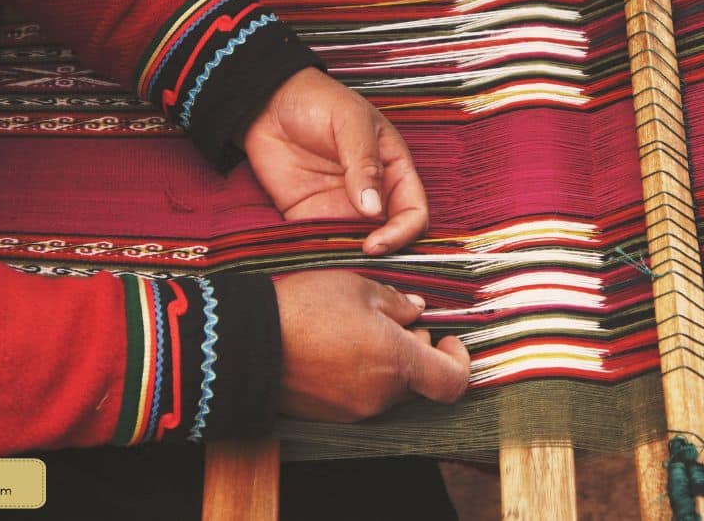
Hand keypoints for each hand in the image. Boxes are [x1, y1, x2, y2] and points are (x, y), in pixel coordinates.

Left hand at [244, 68, 428, 254]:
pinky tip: (316, 259)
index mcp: (393, 169)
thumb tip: (373, 209)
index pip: (413, 212)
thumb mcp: (349, 121)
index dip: (402, 232)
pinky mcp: (312, 217)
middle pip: (391, 236)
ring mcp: (342, 208)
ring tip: (336, 262)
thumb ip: (364, 163)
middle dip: (381, 252)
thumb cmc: (318, 100)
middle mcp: (373, 194)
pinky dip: (324, 256)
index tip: (376, 242)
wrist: (269, 102)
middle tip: (357, 256)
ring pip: (358, 246)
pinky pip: (324, 245)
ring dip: (351, 259)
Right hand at [274, 270, 469, 421]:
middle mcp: (381, 395)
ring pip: (388, 389)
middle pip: (419, 383)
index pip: (453, 382)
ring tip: (355, 330)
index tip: (447, 338)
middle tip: (394, 322)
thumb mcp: (358, 287)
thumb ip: (397, 303)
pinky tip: (335, 348)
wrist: (244, 343)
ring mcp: (354, 411)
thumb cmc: (305, 308)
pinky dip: (360, 375)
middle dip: (416, 353)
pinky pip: (360, 396)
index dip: (459, 361)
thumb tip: (416, 312)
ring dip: (386, 363)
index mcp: (397, 363)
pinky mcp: (329, 416)